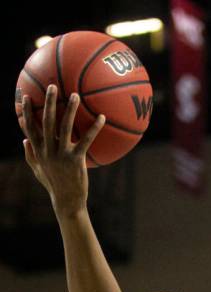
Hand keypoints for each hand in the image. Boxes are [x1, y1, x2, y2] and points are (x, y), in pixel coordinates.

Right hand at [20, 85, 104, 214]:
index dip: (26, 111)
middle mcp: (48, 150)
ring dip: (70, 109)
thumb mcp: (37, 171)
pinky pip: (86, 140)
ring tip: (76, 95)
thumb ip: (30, 155)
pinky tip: (102, 117)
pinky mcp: (76, 160)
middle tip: (53, 86)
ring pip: (64, 127)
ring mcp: (61, 155)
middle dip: (48, 102)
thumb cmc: (53, 185)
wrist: (67, 201)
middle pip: (46, 121)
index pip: (29, 127)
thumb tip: (24, 139)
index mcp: (38, 151)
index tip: (25, 96)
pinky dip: (94, 128)